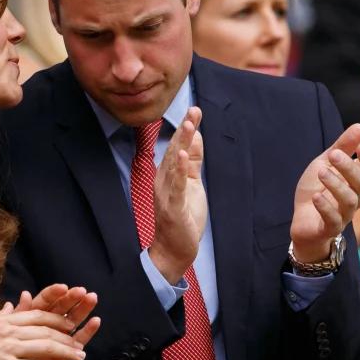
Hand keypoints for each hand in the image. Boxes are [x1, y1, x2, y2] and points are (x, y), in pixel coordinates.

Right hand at [0, 304, 86, 359]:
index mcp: (4, 320)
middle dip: (67, 336)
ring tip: (79, 357)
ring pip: (46, 347)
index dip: (57, 320)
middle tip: (80, 344)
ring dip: (66, 352)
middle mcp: (8, 331)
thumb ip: (1, 317)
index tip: (70, 325)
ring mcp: (8, 348)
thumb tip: (12, 305)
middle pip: (46, 330)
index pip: (38, 315)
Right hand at [148, 107, 206, 283]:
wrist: (174, 249)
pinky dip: (180, 171)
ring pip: (174, 164)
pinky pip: (176, 186)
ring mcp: (167, 193)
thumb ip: (193, 162)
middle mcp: (164, 180)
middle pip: (175, 150)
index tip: (194, 110)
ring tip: (189, 125)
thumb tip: (196, 137)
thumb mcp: (192, 185)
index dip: (186, 129)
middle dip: (184, 130)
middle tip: (193, 110)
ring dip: (182, 144)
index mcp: (168, 174)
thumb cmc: (183, 217)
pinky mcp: (173, 207)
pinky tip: (184, 156)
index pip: (178, 147)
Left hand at [290, 124, 359, 262]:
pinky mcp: (330, 228)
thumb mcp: (325, 164)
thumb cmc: (316, 189)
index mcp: (356, 182)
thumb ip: (342, 147)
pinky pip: (333, 220)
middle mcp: (355, 198)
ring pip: (349, 200)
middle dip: (349, 167)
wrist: (301, 220)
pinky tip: (316, 196)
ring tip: (321, 172)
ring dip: (336, 185)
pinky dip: (325, 207)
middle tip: (334, 155)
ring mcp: (344, 215)